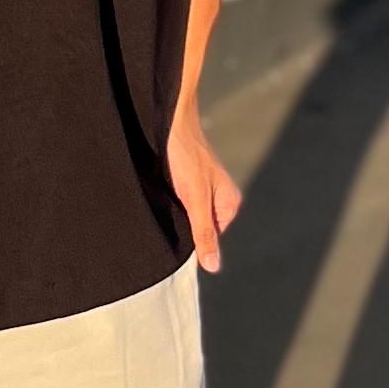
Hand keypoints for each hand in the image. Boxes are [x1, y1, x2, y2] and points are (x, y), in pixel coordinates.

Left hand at [167, 103, 243, 272]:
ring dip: (173, 212)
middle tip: (169, 211)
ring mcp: (201, 191)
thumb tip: (213, 267)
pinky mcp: (185, 183)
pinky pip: (177, 202)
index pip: (209, 239)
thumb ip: (204, 233)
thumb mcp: (195, 199)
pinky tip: (160, 194)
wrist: (170, 120)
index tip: (178, 227)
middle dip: (182, 226)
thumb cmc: (186, 157)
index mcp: (228, 205)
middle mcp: (218, 199)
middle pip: (198, 227)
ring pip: (185, 215)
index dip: (193, 239)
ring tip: (165, 200)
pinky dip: (167, 202)